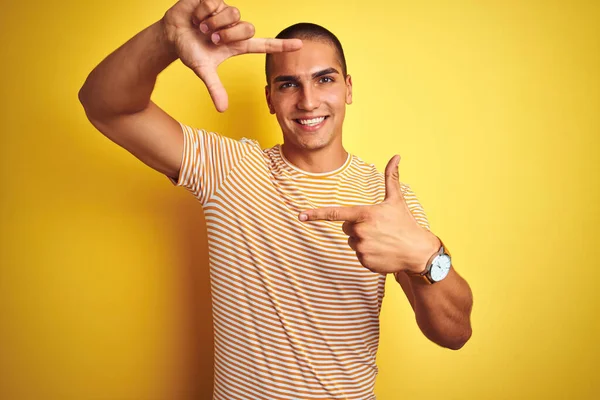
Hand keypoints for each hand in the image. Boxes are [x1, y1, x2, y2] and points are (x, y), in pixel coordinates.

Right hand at [162, 0, 301, 111]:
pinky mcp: (215, 0)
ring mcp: (226, 12)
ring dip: (213, 23)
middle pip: (248, 28)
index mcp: (237, 45)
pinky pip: (215, 3)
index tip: (299, 45)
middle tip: (211, 39)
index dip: (282, 45)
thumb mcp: (203, 70)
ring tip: (201, 27)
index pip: (265, 45)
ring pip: (233, 14)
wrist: (172, 34)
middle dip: (227, 35)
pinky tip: (197, 16)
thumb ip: (215, 88)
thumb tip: (222, 109)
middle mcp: (236, 28)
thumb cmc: (190, 50)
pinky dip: (202, 12)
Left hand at [298, 155, 439, 273]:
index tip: (301, 215)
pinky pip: (358, 255)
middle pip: (346, 228)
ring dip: (363, 240)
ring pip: (352, 242)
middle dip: (357, 227)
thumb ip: (391, 177)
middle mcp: (360, 231)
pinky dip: (368, 253)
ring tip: (381, 240)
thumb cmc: (406, 223)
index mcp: (364, 214)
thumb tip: (396, 156)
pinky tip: (382, 251)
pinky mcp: (364, 261)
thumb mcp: (397, 200)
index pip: (335, 213)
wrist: (418, 252)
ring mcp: (362, 248)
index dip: (316, 214)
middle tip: (377, 228)